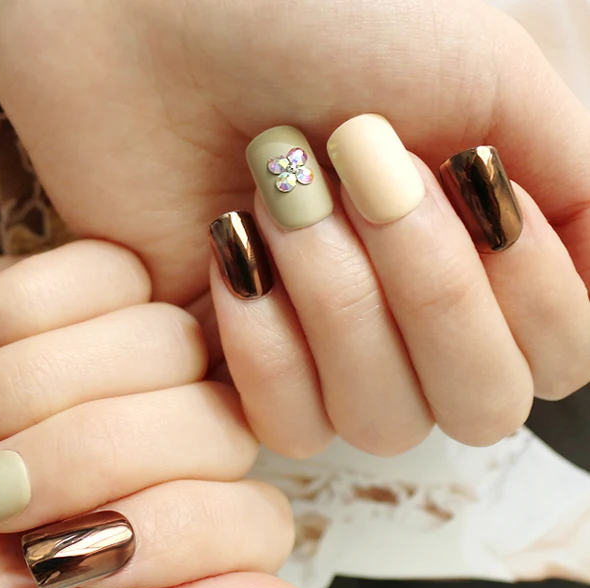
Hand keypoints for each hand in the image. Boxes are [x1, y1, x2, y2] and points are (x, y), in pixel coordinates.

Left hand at [0, 0, 589, 455]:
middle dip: (432, 291)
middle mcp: (414, 322)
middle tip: (367, 177)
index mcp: (482, 254)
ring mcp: (329, 356)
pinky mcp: (248, 373)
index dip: (529, 293)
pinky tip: (233, 254)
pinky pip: (292, 428)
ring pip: (385, 421)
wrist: (160, 29)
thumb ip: (566, 182)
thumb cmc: (320, 29)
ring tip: (280, 195)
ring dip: (341, 303)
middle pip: (481, 407)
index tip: (465, 177)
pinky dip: (268, 344)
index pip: (558, 356)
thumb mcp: (483, 79)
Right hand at [0, 244, 348, 587]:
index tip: (46, 554)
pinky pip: (109, 270)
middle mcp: (171, 447)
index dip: (159, 533)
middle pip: (213, 426)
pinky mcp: (87, 283)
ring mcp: (136, 357)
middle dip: (72, 457)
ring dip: (28, 388)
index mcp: (170, 541)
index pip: (254, 524)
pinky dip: (15, 312)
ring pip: (166, 339)